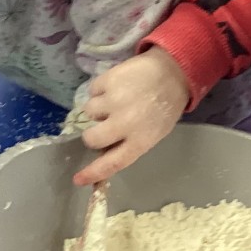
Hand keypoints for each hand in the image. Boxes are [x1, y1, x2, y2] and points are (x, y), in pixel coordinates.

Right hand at [74, 47, 189, 184]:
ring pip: (89, 111)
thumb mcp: (154, 132)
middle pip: (91, 138)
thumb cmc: (165, 106)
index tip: (78, 179)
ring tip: (116, 99)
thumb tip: (104, 150)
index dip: (93, 173)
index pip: (112, 163)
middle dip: (93, 133)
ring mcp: (115, 101)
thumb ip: (130, 143)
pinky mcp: (108, 81)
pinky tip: (116, 86)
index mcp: (140, 140)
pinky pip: (92, 90)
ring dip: (98, 107)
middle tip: (103, 124)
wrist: (172, 70)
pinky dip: (100, 89)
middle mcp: (125, 123)